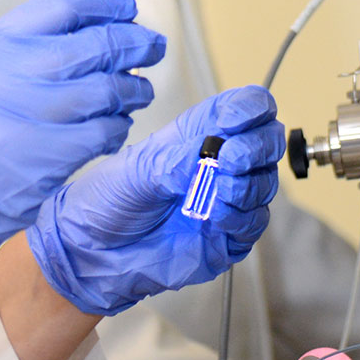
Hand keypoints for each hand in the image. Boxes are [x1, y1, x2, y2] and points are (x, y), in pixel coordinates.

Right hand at [0, 0, 162, 338]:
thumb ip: (24, 49)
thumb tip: (94, 32)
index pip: (62, 6)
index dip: (105, 6)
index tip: (128, 11)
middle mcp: (12, 73)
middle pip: (95, 44)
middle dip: (134, 44)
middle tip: (153, 48)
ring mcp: (32, 116)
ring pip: (108, 89)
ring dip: (133, 89)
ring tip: (139, 92)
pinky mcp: (50, 158)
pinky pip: (104, 132)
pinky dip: (118, 128)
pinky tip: (117, 129)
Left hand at [26, 85, 283, 316]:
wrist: (92, 253)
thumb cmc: (108, 200)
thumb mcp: (141, 168)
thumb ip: (182, 159)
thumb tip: (218, 154)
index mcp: (199, 132)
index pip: (246, 107)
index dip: (251, 108)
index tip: (236, 120)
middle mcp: (219, 162)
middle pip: (267, 141)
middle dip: (257, 147)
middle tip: (230, 159)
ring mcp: (226, 198)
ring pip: (265, 182)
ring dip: (247, 185)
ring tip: (216, 191)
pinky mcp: (228, 235)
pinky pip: (254, 222)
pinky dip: (240, 217)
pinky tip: (214, 218)